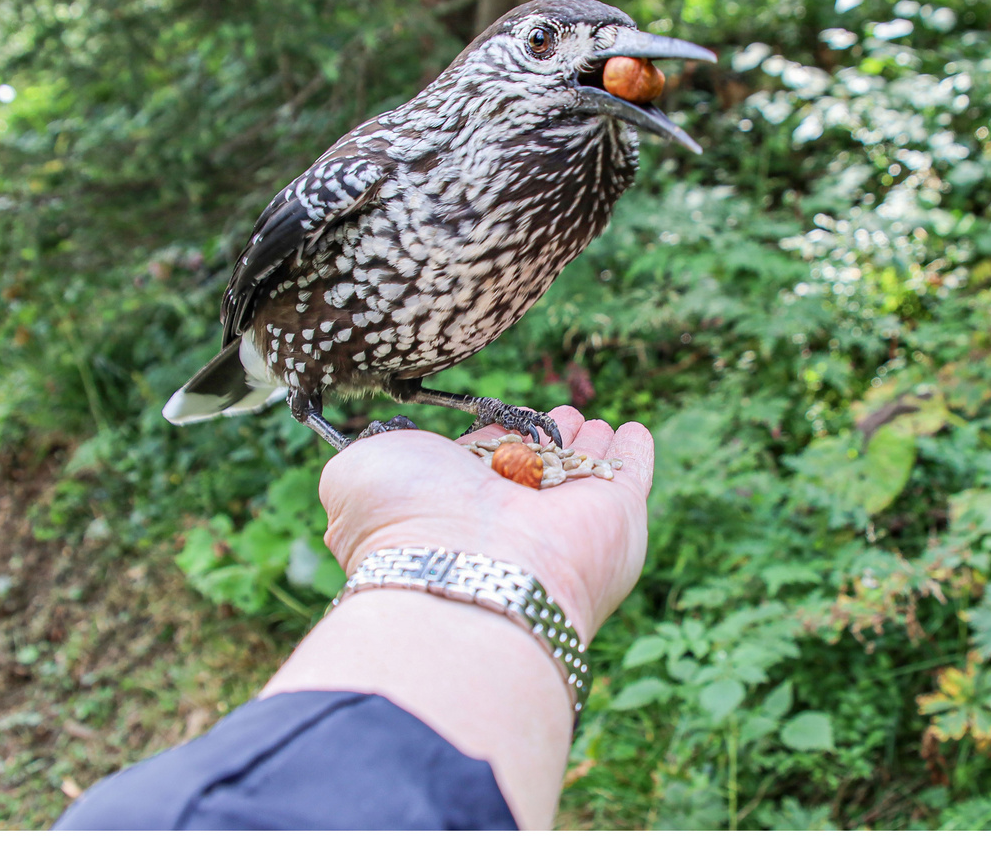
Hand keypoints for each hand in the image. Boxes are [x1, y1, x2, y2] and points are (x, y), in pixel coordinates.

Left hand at [319, 405, 653, 643]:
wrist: (473, 575)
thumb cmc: (406, 524)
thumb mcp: (355, 473)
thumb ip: (362, 454)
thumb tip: (365, 456)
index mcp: (451, 507)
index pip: (478, 467)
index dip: (489, 443)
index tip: (496, 424)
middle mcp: (508, 517)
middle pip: (535, 471)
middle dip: (546, 441)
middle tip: (560, 415)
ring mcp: (564, 519)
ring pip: (581, 471)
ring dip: (589, 444)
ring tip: (589, 422)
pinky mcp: (616, 516)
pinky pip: (629, 476)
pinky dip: (634, 454)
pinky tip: (634, 434)